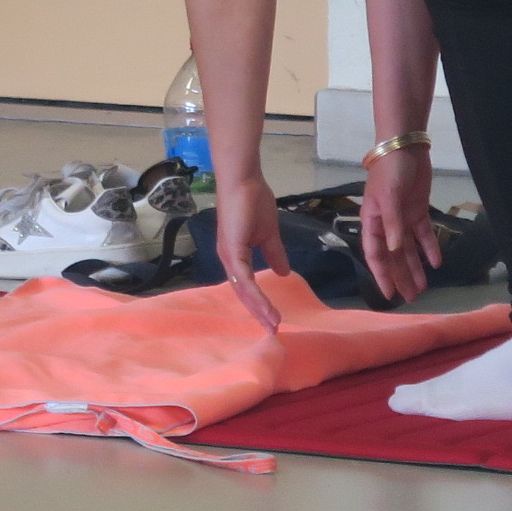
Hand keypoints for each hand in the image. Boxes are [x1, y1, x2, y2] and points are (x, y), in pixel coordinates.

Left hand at [214, 174, 288, 332]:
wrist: (244, 181)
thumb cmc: (253, 202)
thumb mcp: (268, 234)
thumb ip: (274, 254)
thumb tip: (283, 273)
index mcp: (236, 256)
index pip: (247, 286)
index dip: (259, 303)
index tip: (273, 318)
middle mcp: (229, 260)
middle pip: (243, 293)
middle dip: (258, 312)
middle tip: (273, 329)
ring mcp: (228, 255)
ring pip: (242, 289)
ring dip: (258, 308)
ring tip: (272, 323)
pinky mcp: (231, 250)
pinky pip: (243, 278)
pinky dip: (254, 294)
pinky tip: (265, 306)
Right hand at [359, 148, 440, 303]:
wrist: (405, 148)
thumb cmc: (391, 171)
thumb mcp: (390, 196)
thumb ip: (392, 223)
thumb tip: (396, 249)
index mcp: (373, 221)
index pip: (376, 254)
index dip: (382, 274)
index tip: (389, 294)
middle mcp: (387, 224)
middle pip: (394, 256)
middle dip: (401, 276)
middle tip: (410, 298)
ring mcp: (403, 218)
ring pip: (409, 249)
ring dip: (415, 267)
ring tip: (422, 288)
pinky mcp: (418, 211)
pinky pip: (423, 235)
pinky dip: (430, 248)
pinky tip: (437, 263)